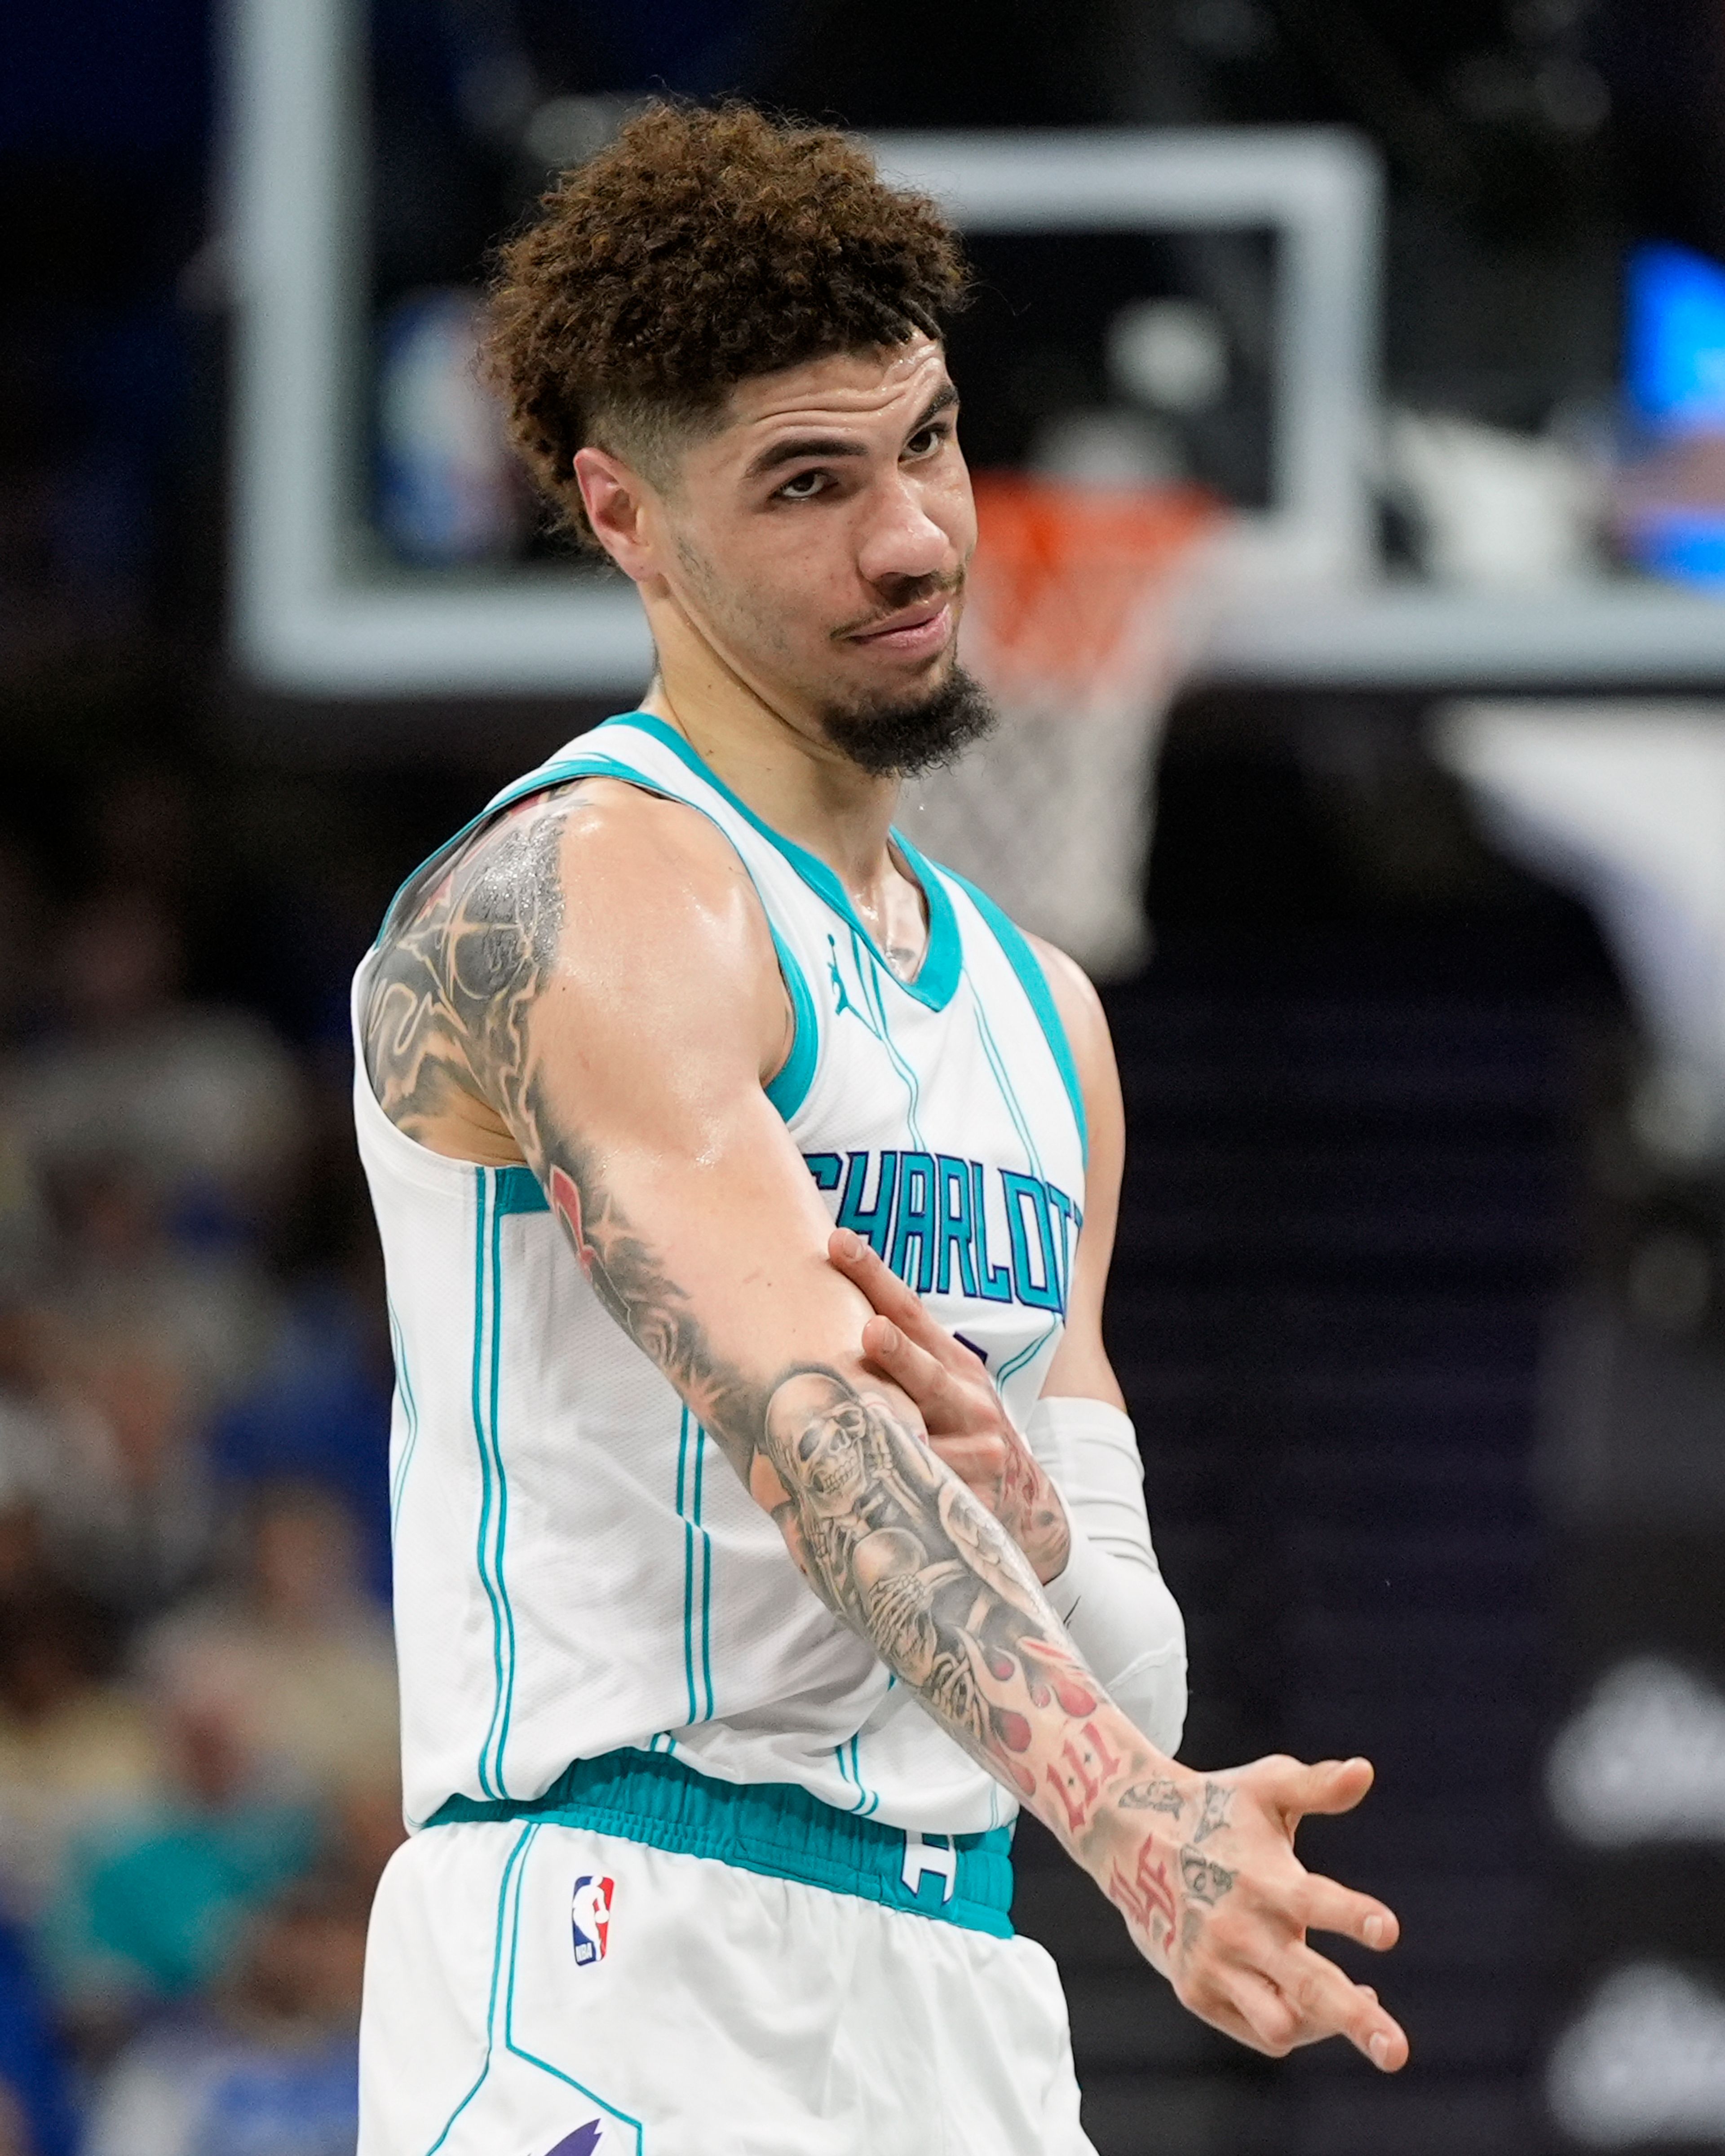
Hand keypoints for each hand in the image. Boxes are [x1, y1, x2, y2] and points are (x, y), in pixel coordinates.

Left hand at [829, 1228, 1071, 1580]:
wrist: (1024, 1504)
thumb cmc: (960, 1432)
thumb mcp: (941, 1387)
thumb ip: (898, 1356)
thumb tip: (820, 1313)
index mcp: (953, 1363)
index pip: (909, 1310)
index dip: (874, 1275)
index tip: (840, 1243)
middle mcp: (967, 1399)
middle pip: (925, 1371)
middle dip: (897, 1352)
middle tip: (871, 1331)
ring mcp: (975, 1448)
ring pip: (926, 1435)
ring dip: (893, 1427)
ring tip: (866, 1418)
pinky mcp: (971, 1496)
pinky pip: (927, 1490)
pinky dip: (897, 1488)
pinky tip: (865, 1487)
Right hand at [1100, 1753, 1407, 2070]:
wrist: (1130, 1834)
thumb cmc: (1215, 1807)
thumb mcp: (1264, 1788)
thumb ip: (1317, 1785)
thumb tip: (1366, 1770)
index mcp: (1263, 1877)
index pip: (1314, 1901)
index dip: (1351, 1916)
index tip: (1389, 1931)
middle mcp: (1240, 1926)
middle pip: (1306, 1986)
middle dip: (1356, 2020)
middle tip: (1397, 2055)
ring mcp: (1215, 1964)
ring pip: (1282, 2023)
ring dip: (1325, 2025)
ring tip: (1363, 2004)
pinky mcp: (1196, 1991)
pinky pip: (1261, 2031)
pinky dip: (1293, 2026)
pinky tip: (1313, 2005)